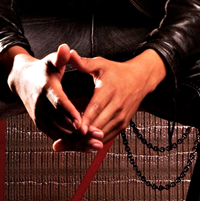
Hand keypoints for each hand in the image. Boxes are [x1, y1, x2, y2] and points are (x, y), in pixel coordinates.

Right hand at [3, 44, 103, 152]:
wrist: (22, 81)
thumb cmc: (43, 69)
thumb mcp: (51, 61)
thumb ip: (60, 57)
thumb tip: (66, 48)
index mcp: (46, 89)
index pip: (59, 103)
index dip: (70, 113)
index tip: (82, 123)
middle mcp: (41, 106)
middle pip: (61, 123)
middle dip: (80, 132)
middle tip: (99, 138)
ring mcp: (40, 118)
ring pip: (60, 133)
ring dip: (78, 141)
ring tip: (97, 144)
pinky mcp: (41, 125)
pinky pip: (57, 136)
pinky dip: (71, 142)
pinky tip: (86, 146)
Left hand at [52, 49, 166, 150]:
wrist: (140, 79)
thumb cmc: (116, 71)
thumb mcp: (101, 64)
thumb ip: (84, 63)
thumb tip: (69, 53)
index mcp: (109, 90)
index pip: (96, 108)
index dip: (85, 120)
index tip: (74, 129)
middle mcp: (117, 106)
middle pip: (97, 126)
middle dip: (78, 136)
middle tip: (58, 144)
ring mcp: (121, 117)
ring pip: (101, 135)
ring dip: (84, 142)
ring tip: (64, 147)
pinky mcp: (122, 125)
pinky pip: (107, 138)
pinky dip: (93, 143)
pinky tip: (78, 146)